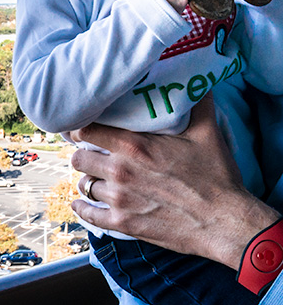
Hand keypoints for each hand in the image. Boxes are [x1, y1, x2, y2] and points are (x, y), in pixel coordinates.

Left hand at [71, 96, 278, 268]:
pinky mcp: (123, 223)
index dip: (78, 128)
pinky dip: (82, 209)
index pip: (85, 130)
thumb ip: (197, 105)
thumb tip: (198, 81)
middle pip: (79, 159)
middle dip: (84, 155)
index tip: (80, 129)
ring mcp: (120, 199)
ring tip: (97, 178)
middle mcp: (121, 171)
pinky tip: (82, 205)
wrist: (226, 222)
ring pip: (84, 185)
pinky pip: (88, 215)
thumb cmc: (217, 177)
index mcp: (134, 146)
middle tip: (93, 155)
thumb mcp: (208, 134)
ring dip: (89, 181)